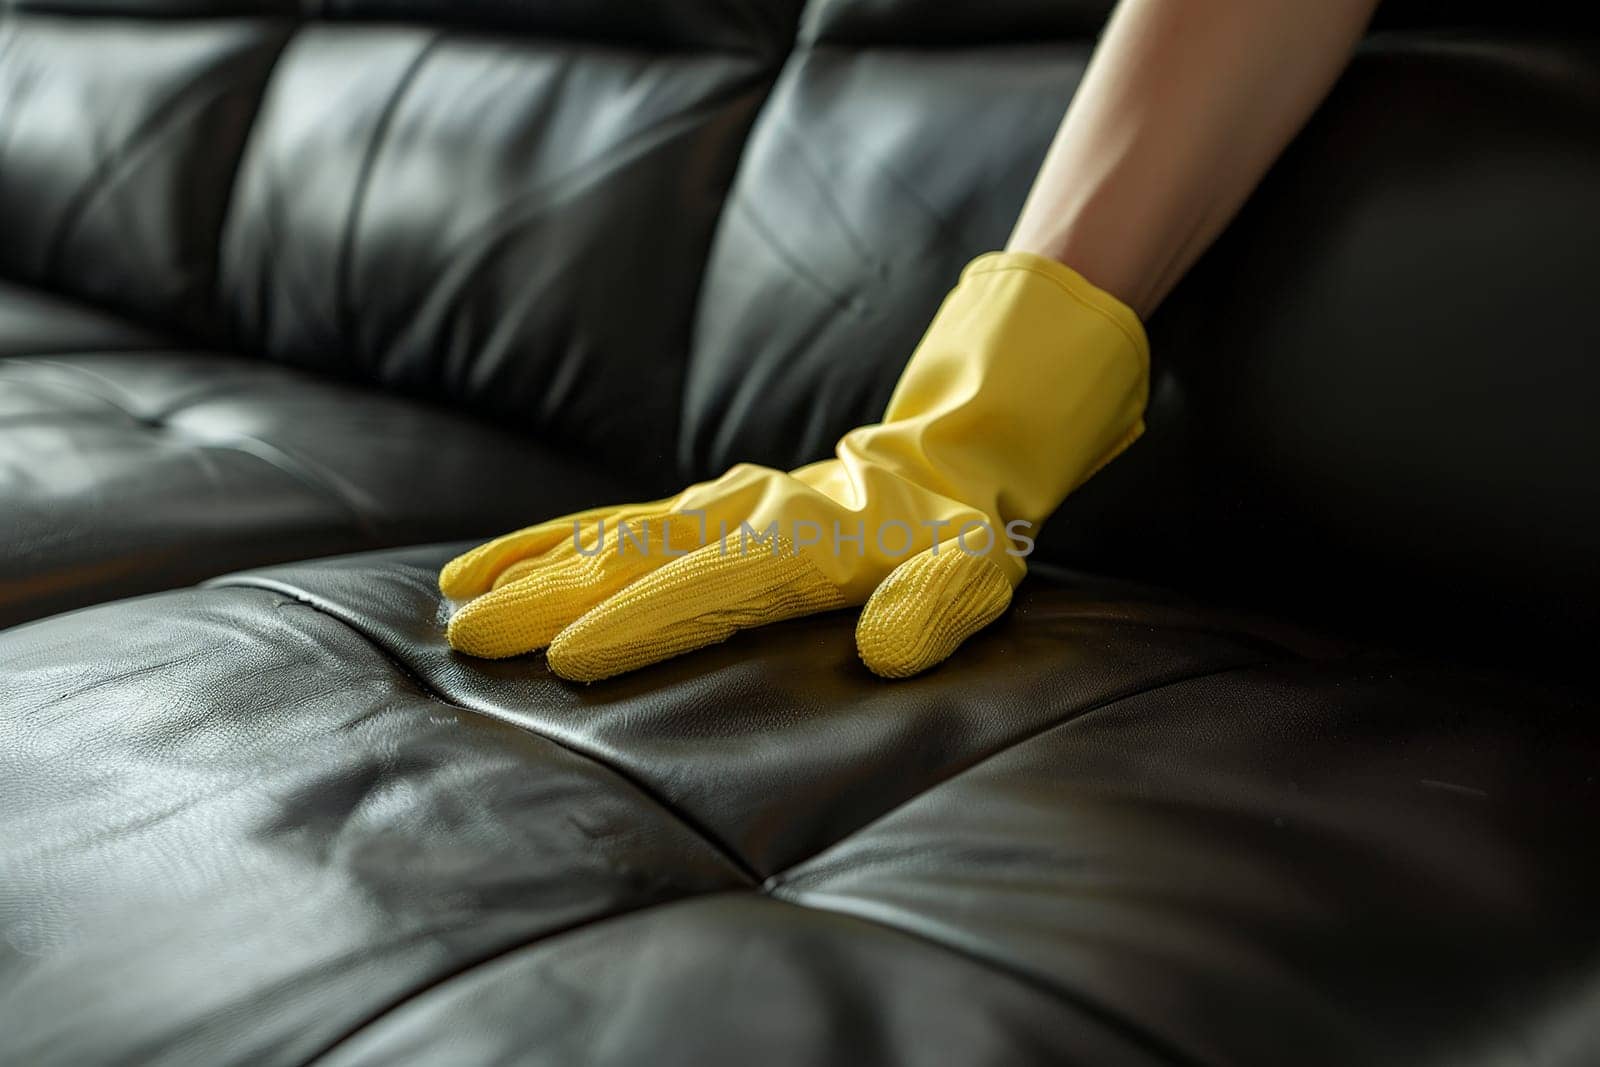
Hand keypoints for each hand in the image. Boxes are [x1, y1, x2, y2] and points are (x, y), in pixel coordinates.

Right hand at [441, 253, 1147, 680]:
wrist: (943, 465)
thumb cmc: (956, 539)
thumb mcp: (975, 572)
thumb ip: (936, 606)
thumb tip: (887, 649)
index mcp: (809, 539)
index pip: (712, 585)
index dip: (644, 622)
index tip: (572, 657)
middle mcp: (746, 513)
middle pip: (635, 556)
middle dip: (552, 597)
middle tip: (475, 638)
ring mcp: (715, 504)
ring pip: (608, 532)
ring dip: (533, 567)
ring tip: (459, 601)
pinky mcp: (697, 506)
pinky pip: (611, 519)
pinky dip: (546, 541)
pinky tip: (485, 565)